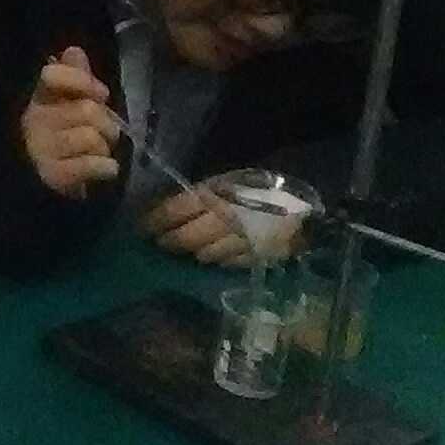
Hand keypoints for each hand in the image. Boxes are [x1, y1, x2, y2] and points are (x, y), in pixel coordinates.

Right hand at [20, 47, 121, 197]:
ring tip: (99, 154)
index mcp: (39, 98)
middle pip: (88, 109)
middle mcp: (34, 120)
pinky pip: (94, 164)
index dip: (83, 81)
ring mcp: (41, 149)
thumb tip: (74, 50)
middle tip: (104, 135)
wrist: (42, 189)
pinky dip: (107, 168)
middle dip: (107, 124)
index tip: (100, 95)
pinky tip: (103, 170)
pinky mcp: (53, 176)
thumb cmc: (62, 140)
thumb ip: (75, 79)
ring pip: (92, 137)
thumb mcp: (68, 107)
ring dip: (105, 148)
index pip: (53, 75)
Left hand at [138, 188, 256, 270]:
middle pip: (184, 238)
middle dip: (168, 241)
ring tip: (185, 249)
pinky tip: (212, 255)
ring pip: (203, 255)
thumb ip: (200, 194)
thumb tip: (170, 205)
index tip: (141, 227)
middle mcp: (219, 221)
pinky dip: (217, 260)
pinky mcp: (251, 259)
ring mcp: (236, 243)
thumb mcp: (226, 182)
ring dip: (192, 252)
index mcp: (210, 197)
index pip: (172, 212)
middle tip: (159, 242)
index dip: (154, 221)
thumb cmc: (259, 189)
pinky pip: (226, 263)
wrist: (303, 209)